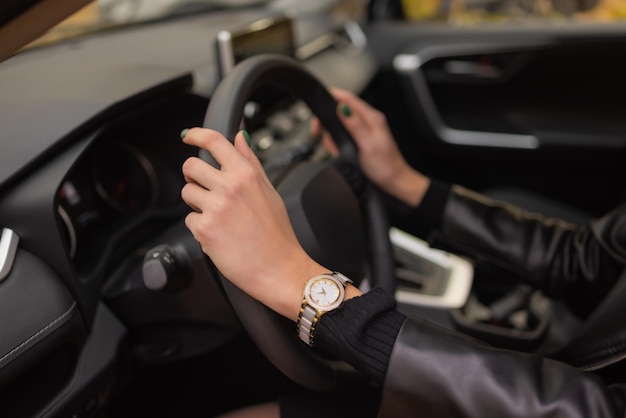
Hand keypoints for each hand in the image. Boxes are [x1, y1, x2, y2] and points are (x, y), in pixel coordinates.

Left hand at [180, 128, 327, 320]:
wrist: (279, 269)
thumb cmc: (278, 234)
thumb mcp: (269, 191)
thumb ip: (251, 162)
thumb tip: (239, 137)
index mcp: (246, 174)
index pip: (214, 141)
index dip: (196, 135)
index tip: (189, 137)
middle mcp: (229, 187)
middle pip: (190, 166)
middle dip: (193, 177)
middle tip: (205, 189)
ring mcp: (215, 207)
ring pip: (186, 193)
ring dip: (196, 203)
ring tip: (218, 217)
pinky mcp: (204, 229)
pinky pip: (189, 219)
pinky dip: (200, 227)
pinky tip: (219, 235)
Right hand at [314, 88, 429, 206]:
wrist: (394, 182)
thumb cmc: (385, 166)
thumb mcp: (367, 145)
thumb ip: (355, 125)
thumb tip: (342, 108)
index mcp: (371, 118)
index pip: (347, 98)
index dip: (330, 98)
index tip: (317, 105)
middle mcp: (368, 120)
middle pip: (340, 110)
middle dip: (326, 122)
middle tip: (317, 134)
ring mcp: (364, 129)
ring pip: (339, 123)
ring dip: (331, 136)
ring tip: (334, 149)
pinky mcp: (361, 138)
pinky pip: (343, 134)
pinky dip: (336, 143)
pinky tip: (338, 151)